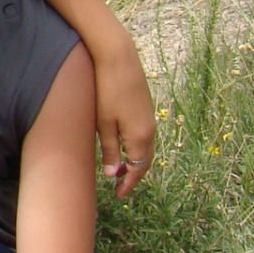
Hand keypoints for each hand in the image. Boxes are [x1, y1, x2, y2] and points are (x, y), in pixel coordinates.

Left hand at [93, 38, 156, 198]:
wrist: (118, 56)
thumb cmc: (106, 89)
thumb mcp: (103, 123)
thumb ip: (109, 149)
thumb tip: (112, 173)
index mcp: (140, 136)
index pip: (137, 168)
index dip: (128, 184)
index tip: (118, 195)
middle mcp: (150, 129)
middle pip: (145, 161)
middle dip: (133, 175)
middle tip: (119, 187)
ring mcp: (150, 117)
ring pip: (146, 148)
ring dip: (135, 161)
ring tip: (119, 170)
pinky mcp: (146, 107)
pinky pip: (145, 136)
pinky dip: (136, 147)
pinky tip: (123, 146)